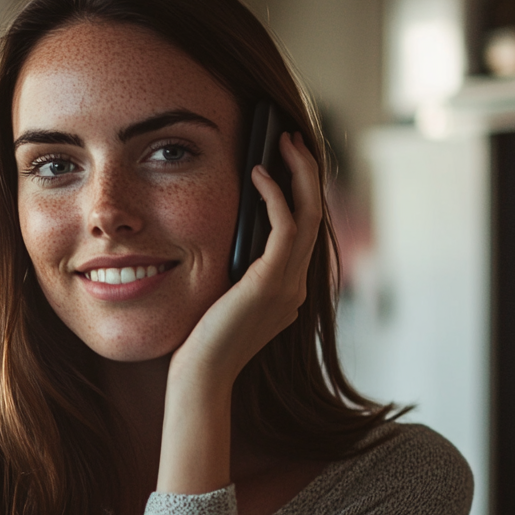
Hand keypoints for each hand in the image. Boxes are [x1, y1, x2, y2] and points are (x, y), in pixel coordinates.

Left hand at [157, 131, 322, 494]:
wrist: (199, 375)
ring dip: (299, 173)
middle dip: (307, 173)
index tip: (285, 161)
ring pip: (310, 215)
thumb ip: (233, 269)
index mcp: (286, 290)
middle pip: (315, 216)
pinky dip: (276, 195)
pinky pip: (287, 227)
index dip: (301, 192)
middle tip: (290, 139)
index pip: (305, 231)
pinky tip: (257, 174)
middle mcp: (297, 287)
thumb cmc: (200, 340)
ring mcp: (289, 287)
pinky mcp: (272, 284)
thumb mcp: (221, 295)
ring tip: (282, 142)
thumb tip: (230, 234)